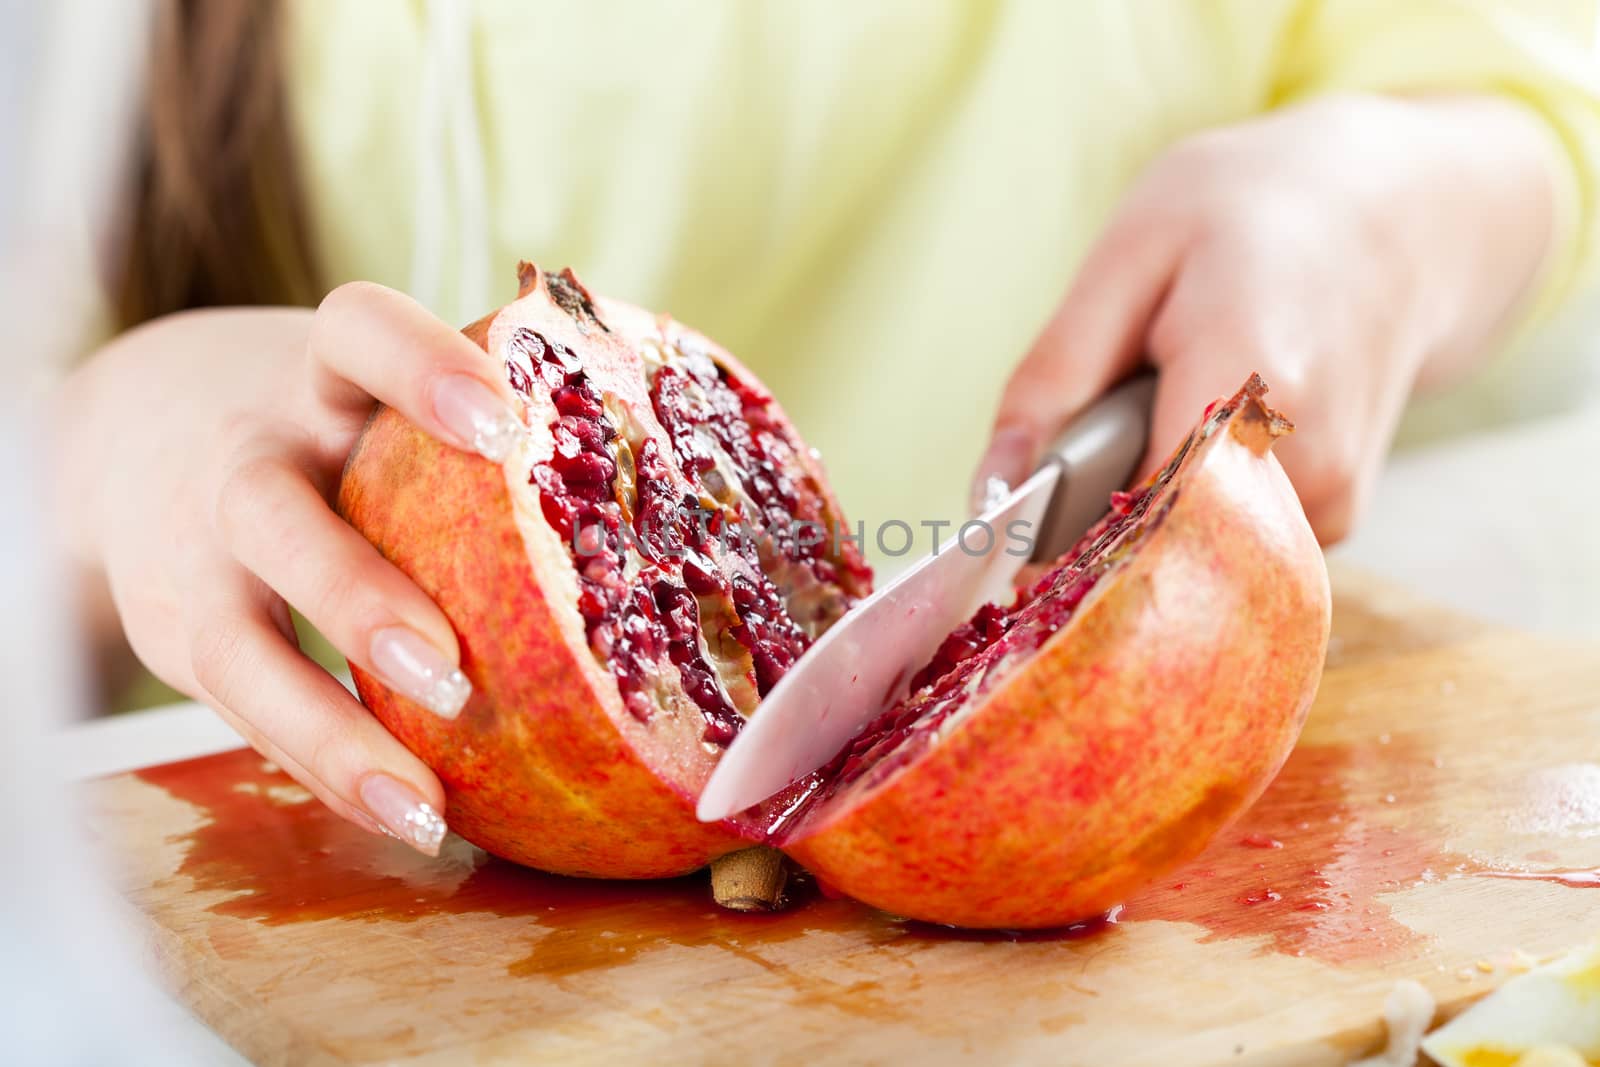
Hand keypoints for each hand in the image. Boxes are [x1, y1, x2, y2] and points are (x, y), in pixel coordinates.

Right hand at [52, 284, 523, 853]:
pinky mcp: (173, 637)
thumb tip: (690, 488)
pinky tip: (404, 816)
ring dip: (330, 729)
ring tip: (423, 801)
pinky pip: (243, 714)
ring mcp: (195, 555)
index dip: (419, 369)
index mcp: (314, 377)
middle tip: (451, 668)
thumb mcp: (376, 394)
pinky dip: (323, 769)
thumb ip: (482, 431)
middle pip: (269, 512)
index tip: (504, 427)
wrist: (130, 436)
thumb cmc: (326, 425)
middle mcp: (242, 458)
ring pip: (236, 645)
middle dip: (354, 592)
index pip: (352, 332)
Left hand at [976, 93, 1561, 542]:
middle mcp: (1304, 461)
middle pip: (1154, 553)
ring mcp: (1330, 498)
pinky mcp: (1337, 516)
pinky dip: (1191, 505)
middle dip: (1094, 528)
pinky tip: (1204, 431)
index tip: (1016, 546)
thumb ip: (1053, 378)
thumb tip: (989, 491)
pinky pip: (1226, 546)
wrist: (1399, 211)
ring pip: (1187, 555)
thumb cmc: (1250, 213)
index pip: (1130, 523)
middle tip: (1089, 443)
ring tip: (1163, 410)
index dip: (1060, 545)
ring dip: (1144, 509)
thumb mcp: (1128, 255)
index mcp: (1245, 383)